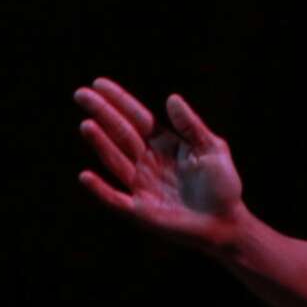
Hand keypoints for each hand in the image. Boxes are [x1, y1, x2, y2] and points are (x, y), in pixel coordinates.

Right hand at [73, 77, 245, 253]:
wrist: (226, 223)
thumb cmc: (222, 185)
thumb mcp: (212, 149)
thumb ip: (191, 126)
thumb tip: (171, 98)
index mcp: (164, 144)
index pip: (137, 118)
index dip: (119, 101)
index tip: (99, 83)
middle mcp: (147, 161)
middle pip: (121, 133)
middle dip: (102, 113)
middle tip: (80, 94)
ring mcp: (141, 185)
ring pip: (115, 160)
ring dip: (100, 143)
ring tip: (86, 124)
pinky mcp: (140, 210)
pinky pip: (115, 199)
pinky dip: (100, 189)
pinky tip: (85, 175)